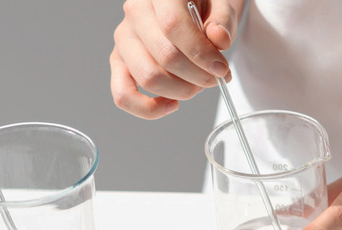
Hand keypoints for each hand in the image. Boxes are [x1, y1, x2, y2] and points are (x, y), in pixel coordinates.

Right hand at [110, 0, 236, 118]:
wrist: (184, 9)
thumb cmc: (201, 8)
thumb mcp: (219, 6)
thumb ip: (222, 21)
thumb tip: (219, 39)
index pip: (174, 25)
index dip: (201, 54)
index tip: (221, 69)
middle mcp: (135, 13)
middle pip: (165, 56)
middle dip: (198, 76)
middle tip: (215, 78)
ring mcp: (124, 39)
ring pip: (148, 78)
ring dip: (181, 91)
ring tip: (197, 85)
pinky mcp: (119, 62)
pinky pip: (123, 94)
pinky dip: (148, 108)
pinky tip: (171, 104)